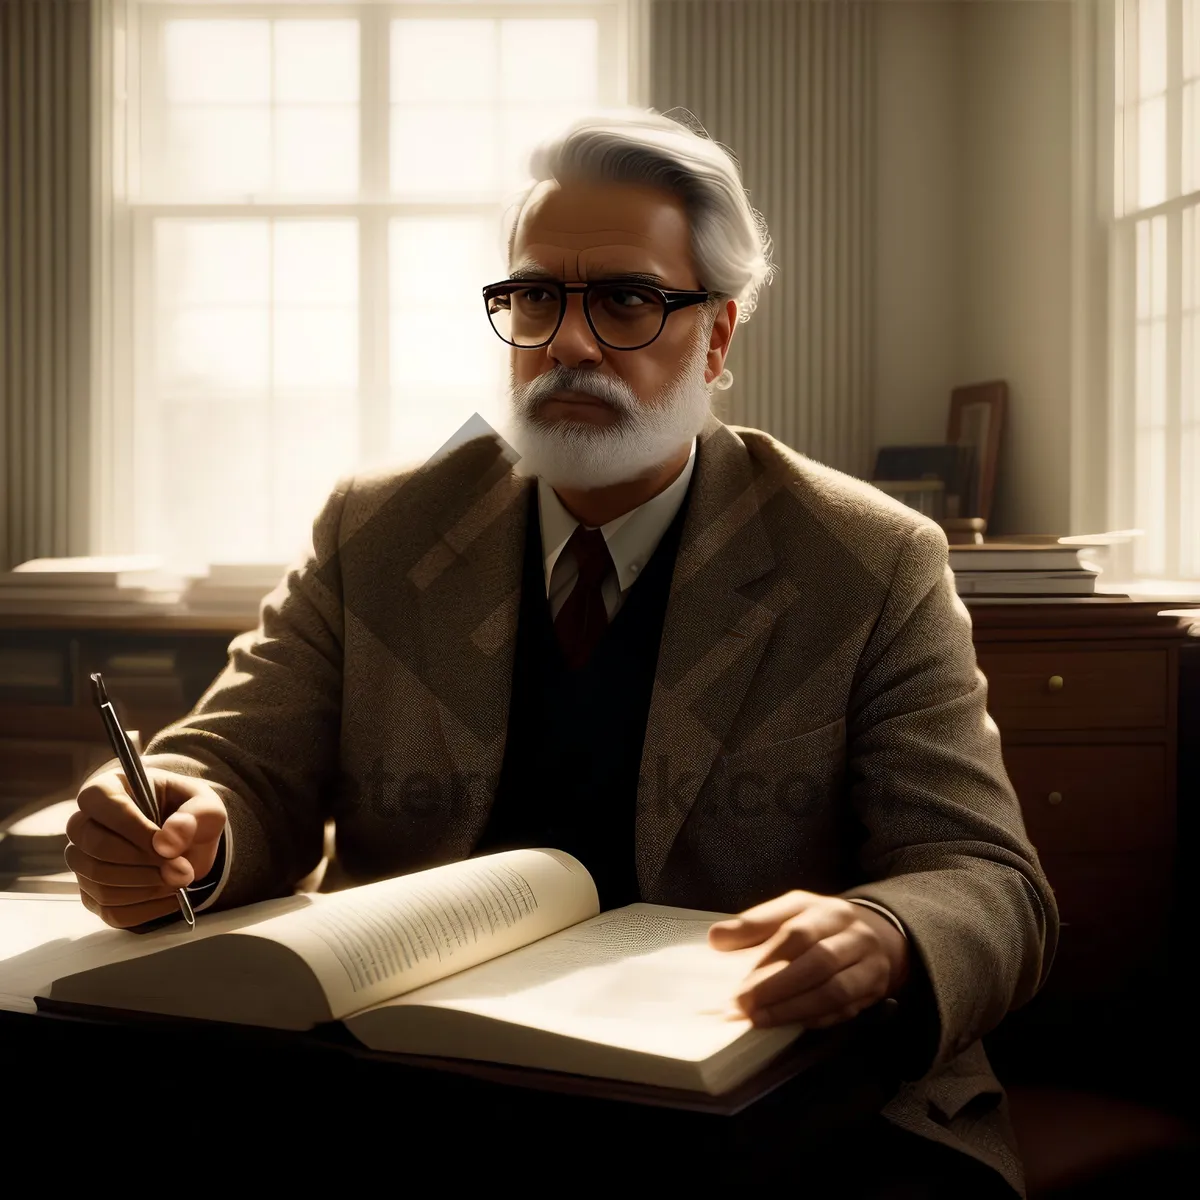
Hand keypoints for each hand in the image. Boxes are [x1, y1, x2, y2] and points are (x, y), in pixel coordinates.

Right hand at [65, 768, 227, 929]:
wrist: (190, 844)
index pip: (100, 801)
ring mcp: (84, 861)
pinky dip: (143, 909)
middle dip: (143, 862)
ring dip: (145, 886)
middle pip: (94, 846)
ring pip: (99, 881)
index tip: (168, 845)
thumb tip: (167, 842)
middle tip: (181, 869)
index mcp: (108, 789)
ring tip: (179, 880)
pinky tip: (169, 897)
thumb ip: (196, 815)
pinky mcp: (92, 893)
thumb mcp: (207, 805)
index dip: (133, 827)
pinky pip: (107, 910)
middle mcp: (85, 823)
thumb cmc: (191, 815)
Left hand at [709, 890, 908, 1029]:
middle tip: (743, 1003)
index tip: (730, 970)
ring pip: (833, 989)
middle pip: (815, 960)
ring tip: (760, 1018)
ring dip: (794, 1007)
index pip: (793, 928)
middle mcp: (848, 930)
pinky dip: (816, 1018)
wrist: (875, 936)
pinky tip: (789, 1023)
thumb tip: (716, 939)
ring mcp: (867, 959)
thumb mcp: (786, 915)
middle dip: (776, 985)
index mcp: (819, 907)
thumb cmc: (818, 927)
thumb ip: (752, 926)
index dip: (763, 954)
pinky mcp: (875, 987)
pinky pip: (846, 1008)